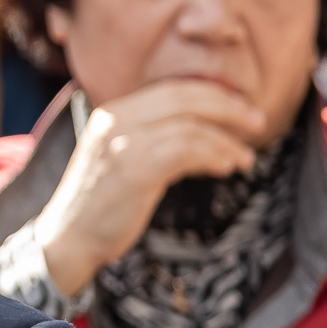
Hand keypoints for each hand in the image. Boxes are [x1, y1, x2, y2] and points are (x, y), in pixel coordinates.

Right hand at [34, 79, 268, 300]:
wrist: (69, 237)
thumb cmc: (102, 201)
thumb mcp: (122, 156)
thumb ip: (152, 135)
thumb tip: (206, 128)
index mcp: (111, 112)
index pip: (173, 89)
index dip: (215, 96)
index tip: (243, 111)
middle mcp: (114, 121)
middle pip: (185, 98)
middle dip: (229, 108)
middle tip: (258, 124)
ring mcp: (122, 144)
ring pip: (190, 126)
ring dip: (226, 142)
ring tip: (243, 160)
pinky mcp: (133, 169)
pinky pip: (186, 150)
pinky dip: (214, 156)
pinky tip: (226, 168)